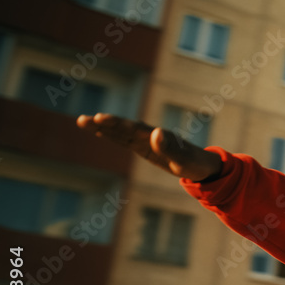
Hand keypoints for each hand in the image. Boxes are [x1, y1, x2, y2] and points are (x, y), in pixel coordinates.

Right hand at [76, 113, 222, 181]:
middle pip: (123, 128)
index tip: (101, 119)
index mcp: (158, 137)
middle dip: (104, 124)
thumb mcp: (184, 160)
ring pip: (120, 132)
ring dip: (102, 128)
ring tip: (82, 121)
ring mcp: (146, 141)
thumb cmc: (195, 163)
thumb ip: (171, 148)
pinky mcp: (144, 147)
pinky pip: (124, 140)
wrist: (203, 166)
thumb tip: (156, 132)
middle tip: (83, 120)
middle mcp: (150, 135)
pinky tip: (98, 131)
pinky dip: (111, 135)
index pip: (133, 128)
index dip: (117, 124)